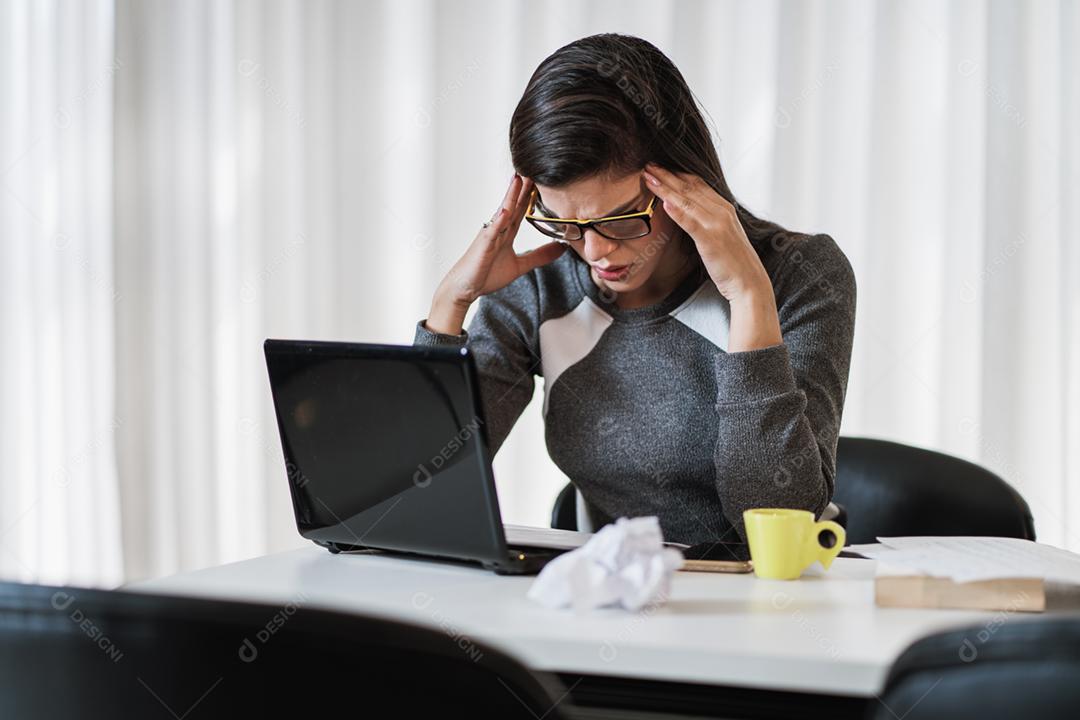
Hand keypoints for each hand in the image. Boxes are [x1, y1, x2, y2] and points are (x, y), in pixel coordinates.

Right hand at [438, 174, 565, 305]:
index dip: (530, 195)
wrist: (464, 289)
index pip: (520, 210)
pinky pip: (492, 231)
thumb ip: (540, 256)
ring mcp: (489, 235)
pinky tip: (505, 209)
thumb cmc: (486, 275)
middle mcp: (497, 230)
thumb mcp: (520, 265)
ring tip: (519, 179)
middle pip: (512, 205)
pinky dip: (499, 220)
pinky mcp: (482, 246)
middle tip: (533, 169)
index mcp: (506, 233)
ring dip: (510, 196)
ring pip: (502, 212)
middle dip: (522, 188)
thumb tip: (562, 248)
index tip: (541, 180)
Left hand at [642, 163, 781, 350]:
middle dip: (667, 175)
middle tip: (648, 165)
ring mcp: (717, 224)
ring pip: (687, 200)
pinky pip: (690, 222)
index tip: (659, 167)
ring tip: (648, 177)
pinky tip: (663, 202)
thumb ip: (706, 221)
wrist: (749, 282)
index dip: (677, 174)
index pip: (697, 184)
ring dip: (666, 187)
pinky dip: (677, 211)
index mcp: (724, 208)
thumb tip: (686, 212)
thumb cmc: (733, 262)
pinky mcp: (711, 240)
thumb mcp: (720, 235)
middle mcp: (721, 211)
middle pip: (690, 187)